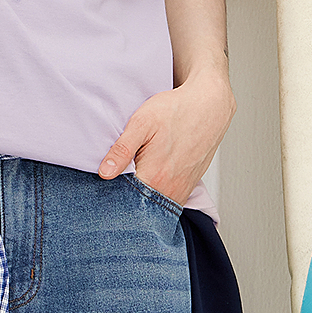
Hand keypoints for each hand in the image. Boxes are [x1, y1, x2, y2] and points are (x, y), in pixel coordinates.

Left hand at [97, 72, 235, 206]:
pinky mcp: (188, 188)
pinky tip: (150, 176)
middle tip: (118, 173)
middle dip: (123, 195)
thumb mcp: (142, 123)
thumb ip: (122, 150)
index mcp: (153, 178)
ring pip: (153, 204)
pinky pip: (167, 200)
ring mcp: (181, 192)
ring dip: (140, 195)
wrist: (208, 107)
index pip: (122, 200)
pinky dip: (155, 194)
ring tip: (135, 173)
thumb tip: (105, 173)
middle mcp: (169, 191)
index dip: (109, 191)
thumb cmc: (175, 111)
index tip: (103, 181)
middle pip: (137, 205)